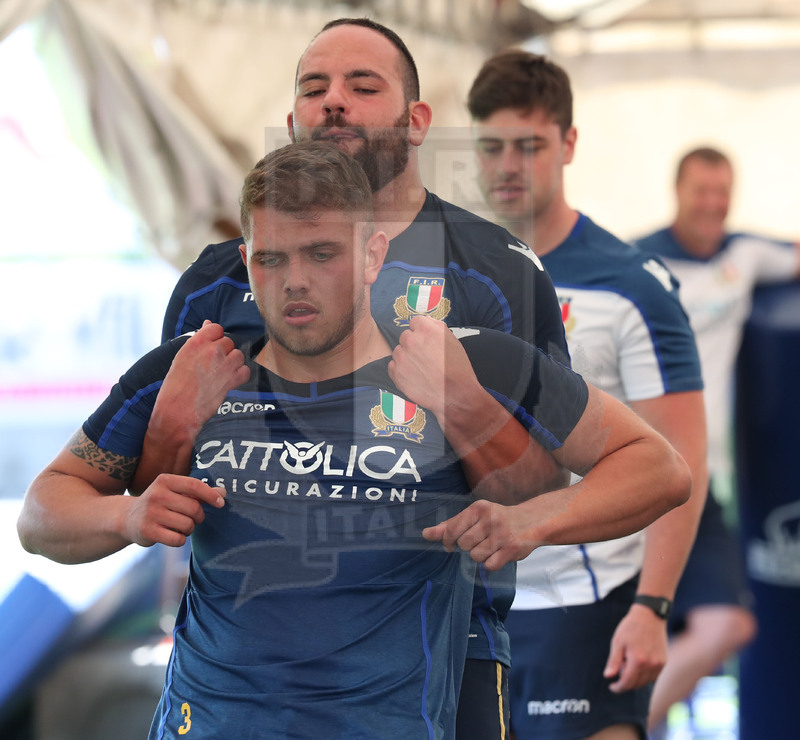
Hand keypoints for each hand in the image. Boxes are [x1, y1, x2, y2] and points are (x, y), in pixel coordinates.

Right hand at [124, 473, 224, 547]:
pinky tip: (172, 535)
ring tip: (180, 526)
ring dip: (189, 529)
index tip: (221, 503)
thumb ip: (199, 492)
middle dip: (198, 516)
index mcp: (165, 480)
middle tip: (192, 518)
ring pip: (187, 525)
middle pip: (194, 508)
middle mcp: (156, 494)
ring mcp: (151, 513)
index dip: (211, 495)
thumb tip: (223, 492)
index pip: (194, 485)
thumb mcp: (176, 492)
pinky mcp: (147, 531)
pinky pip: (178, 539)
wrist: (128, 518)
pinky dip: (181, 540)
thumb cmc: (160, 503)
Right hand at [155, 321, 250, 435]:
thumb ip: (198, 340)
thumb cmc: (175, 386)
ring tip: (221, 374)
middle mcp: (211, 350)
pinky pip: (245, 371)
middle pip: (229, 342)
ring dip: (233, 363)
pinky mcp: (231, 380)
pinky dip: (240, 376)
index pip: (216, 328)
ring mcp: (223, 365)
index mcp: (196, 343)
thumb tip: (208, 323)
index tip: (212, 347)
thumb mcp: (181, 357)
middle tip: (214, 366)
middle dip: (224, 352)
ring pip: (239, 355)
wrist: (176, 411)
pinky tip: (230, 381)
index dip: (216, 338)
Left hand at [388, 315, 481, 417]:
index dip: (421, 332)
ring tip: (421, 369)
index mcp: (426, 329)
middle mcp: (411, 340)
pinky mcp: (396, 372)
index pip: (415, 322)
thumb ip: (435, 326)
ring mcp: (402, 357)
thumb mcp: (451, 340)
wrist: (455, 394)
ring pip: (398, 351)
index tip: (427, 341)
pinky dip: (400, 370)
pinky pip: (392, 366)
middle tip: (425, 357)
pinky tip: (414, 376)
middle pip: (405, 336)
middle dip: (413, 344)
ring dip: (406, 357)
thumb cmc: (457, 367)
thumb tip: (424, 321)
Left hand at [422, 499, 541, 570]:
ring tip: (491, 547)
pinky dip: (491, 564)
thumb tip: (426, 534)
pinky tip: (499, 554)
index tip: (450, 545)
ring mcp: (501, 534)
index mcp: (478, 508)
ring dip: (480, 556)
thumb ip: (450, 525)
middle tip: (480, 541)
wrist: (531, 521)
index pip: (452, 529)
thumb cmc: (497, 519)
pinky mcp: (511, 549)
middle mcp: (490, 519)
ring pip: (476, 556)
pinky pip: (489, 566)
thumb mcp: (474, 516)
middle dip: (468, 547)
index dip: (448, 541)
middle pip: (464, 545)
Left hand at [603, 604, 667, 691]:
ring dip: (635, 680)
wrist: (649, 615)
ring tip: (628, 664)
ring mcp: (659, 664)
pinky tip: (638, 665)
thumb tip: (608, 676)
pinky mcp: (663, 661)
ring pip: (645, 682)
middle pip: (637, 684)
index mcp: (638, 660)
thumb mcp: (617, 642)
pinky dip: (644, 676)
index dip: (618, 687)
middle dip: (626, 682)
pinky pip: (653, 676)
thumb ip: (614, 661)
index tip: (612, 686)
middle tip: (619, 670)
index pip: (627, 682)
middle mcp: (651, 665)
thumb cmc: (631, 627)